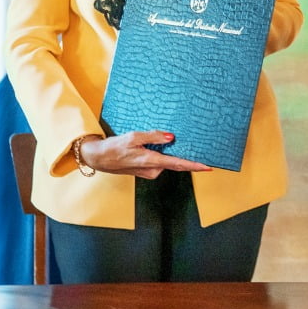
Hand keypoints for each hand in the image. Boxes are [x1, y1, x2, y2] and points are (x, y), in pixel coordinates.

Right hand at [77, 130, 211, 178]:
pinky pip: (161, 162)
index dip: (194, 166)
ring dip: (173, 154)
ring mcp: (149, 172)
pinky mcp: (146, 170)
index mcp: (150, 161)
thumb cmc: (115, 147)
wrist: (100, 158)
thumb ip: (154, 136)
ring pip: (168, 161)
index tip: (208, 167)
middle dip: (190, 160)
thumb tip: (172, 137)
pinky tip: (162, 146)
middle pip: (176, 163)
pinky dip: (165, 155)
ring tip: (174, 141)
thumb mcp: (134, 137)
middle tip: (203, 151)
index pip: (177, 164)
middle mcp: (152, 170)